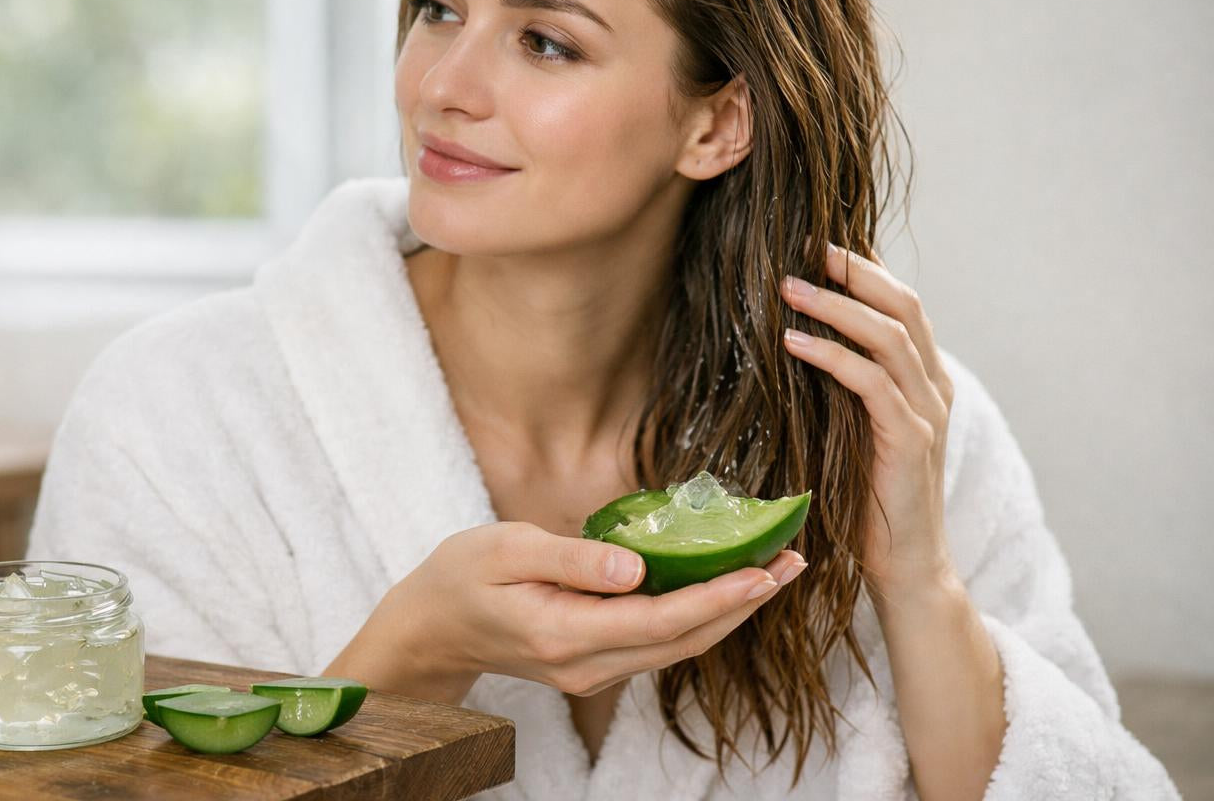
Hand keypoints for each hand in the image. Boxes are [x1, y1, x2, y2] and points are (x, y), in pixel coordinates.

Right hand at [328, 521, 804, 705]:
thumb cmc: (461, 575)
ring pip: (677, 648)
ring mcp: (592, 673)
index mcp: (564, 634)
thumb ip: (571, 558)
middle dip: (743, 604)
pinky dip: (697, 617)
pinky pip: (659, 645)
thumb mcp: (505, 549)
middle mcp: (586, 666)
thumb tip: (635, 566)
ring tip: (772, 571)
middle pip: (683, 641)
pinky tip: (720, 586)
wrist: (430, 628)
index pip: (660, 620)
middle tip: (792, 561)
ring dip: (728, 612)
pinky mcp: (595, 666)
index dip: (718, 597)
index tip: (764, 570)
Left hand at [779, 242, 956, 599]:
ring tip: (787, 286)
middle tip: (804, 246)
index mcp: (924, 378)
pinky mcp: (911, 442)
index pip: (902, 304)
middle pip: (903, 306)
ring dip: (835, 306)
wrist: (903, 566)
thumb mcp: (851, 428)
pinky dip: (833, 357)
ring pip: (890, 337)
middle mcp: (934, 387)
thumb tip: (791, 336)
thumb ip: (840, 386)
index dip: (865, 269)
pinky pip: (873, 385)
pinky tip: (794, 343)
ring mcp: (927, 414)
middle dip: (853, 271)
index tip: (817, 241)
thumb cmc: (866, 498)